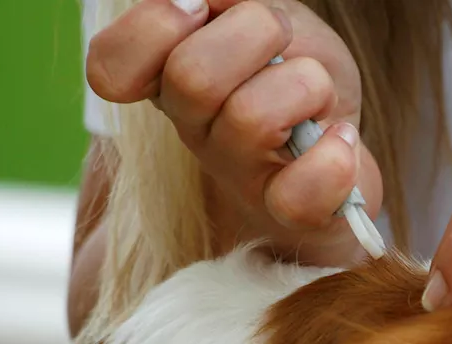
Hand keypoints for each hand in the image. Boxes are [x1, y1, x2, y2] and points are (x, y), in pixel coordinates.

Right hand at [85, 0, 378, 264]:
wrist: (338, 144)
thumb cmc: (289, 75)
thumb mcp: (259, 15)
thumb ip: (228, 1)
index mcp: (169, 79)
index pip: (112, 65)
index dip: (153, 26)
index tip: (198, 10)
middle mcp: (194, 130)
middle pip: (190, 77)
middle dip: (256, 31)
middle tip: (280, 40)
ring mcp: (238, 176)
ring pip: (251, 119)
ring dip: (307, 84)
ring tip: (317, 94)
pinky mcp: (288, 214)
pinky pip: (298, 196)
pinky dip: (333, 159)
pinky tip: (340, 138)